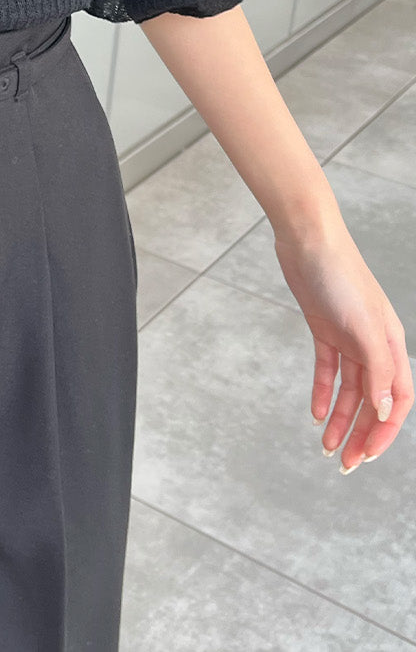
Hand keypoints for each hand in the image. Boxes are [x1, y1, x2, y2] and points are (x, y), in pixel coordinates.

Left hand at [273, 222, 411, 471]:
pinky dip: (323, 393)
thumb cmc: (340, 276)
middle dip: (362, 434)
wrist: (307, 239)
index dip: (386, 431)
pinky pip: (328, 370)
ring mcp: (349, 337)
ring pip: (349, 390)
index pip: (398, 400)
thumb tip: (387, 410)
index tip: (367, 456)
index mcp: (393, 345)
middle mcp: (374, 345)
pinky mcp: (324, 329)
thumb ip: (378, 368)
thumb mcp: (363, 325)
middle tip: (345, 464)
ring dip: (340, 420)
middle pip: (373, 400)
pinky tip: (316, 414)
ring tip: (326, 447)